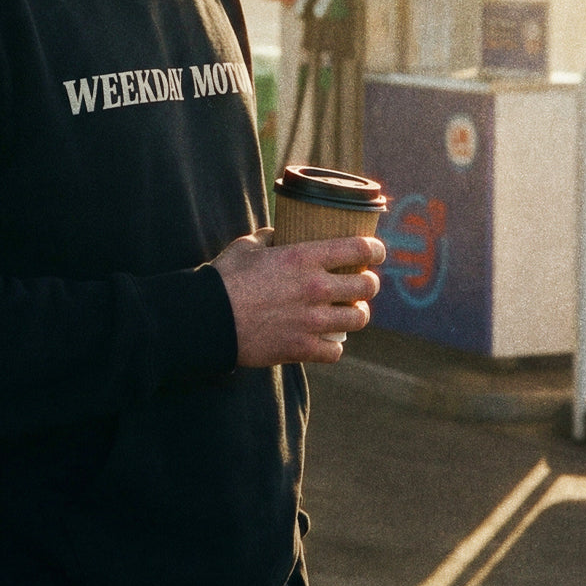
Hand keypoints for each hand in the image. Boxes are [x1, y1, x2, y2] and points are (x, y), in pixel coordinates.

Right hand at [212, 229, 384, 366]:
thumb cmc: (224, 279)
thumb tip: (279, 235)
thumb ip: (270, 238)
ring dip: (356, 313)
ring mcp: (312, 321)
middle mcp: (316, 288)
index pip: (360, 249)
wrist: (208, 319)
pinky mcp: (302, 348)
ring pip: (358, 318)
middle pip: (367, 286)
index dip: (375, 250)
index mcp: (304, 257)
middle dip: (369, 283)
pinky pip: (336, 351)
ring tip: (349, 312)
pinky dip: (333, 346)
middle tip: (361, 283)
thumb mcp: (247, 247)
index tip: (376, 252)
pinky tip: (326, 341)